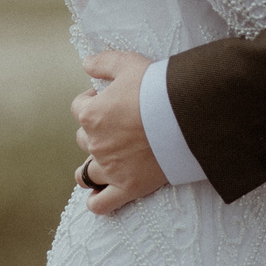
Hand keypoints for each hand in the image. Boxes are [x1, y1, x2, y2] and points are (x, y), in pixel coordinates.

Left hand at [71, 51, 165, 215]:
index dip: (93, 101)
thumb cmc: (158, 87)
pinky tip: (99, 195)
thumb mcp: (129, 64)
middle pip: (83, 138)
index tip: (110, 99)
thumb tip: (86, 63)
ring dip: (92, 164)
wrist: (187, 115)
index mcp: (91, 114)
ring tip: (107, 159)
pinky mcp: (128, 187)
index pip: (79, 107)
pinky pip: (101, 203)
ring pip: (86, 172)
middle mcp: (96, 143)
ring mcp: (111, 168)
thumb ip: (104, 62)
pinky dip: (96, 201)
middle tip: (120, 125)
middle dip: (97, 131)